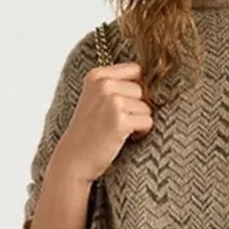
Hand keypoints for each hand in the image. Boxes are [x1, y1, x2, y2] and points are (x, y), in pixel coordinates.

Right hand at [53, 60, 152, 184]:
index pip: (135, 70)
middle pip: (142, 89)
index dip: (135, 89)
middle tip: (118, 121)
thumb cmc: (89, 130)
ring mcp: (112, 102)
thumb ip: (117, 83)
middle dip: (137, 107)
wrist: (74, 157)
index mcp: (97, 75)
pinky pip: (147, 121)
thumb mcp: (96, 97)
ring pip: (146, 107)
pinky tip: (125, 137)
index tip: (124, 104)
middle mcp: (104, 85)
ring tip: (120, 129)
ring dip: (138, 121)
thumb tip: (154, 78)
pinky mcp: (120, 121)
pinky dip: (141, 132)